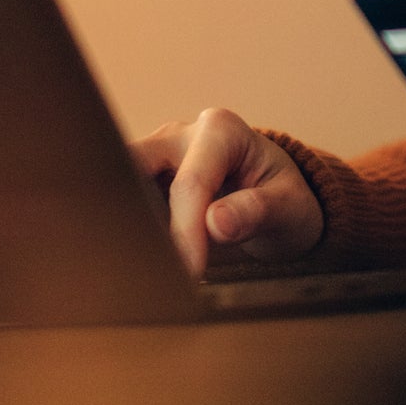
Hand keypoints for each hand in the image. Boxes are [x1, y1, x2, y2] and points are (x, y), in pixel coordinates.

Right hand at [129, 107, 323, 277]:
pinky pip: (120, 201)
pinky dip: (121, 229)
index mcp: (220, 130)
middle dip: (129, 211)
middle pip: (133, 165)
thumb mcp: (290, 207)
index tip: (189, 274)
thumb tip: (215, 223)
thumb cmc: (285, 200)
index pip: (190, 183)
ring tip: (128, 266)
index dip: (185, 230)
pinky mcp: (142, 181)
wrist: (277, 201)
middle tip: (136, 262)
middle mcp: (180, 134)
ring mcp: (156, 156)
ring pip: (115, 181)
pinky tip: (128, 261)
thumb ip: (258, 211)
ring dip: (118, 221)